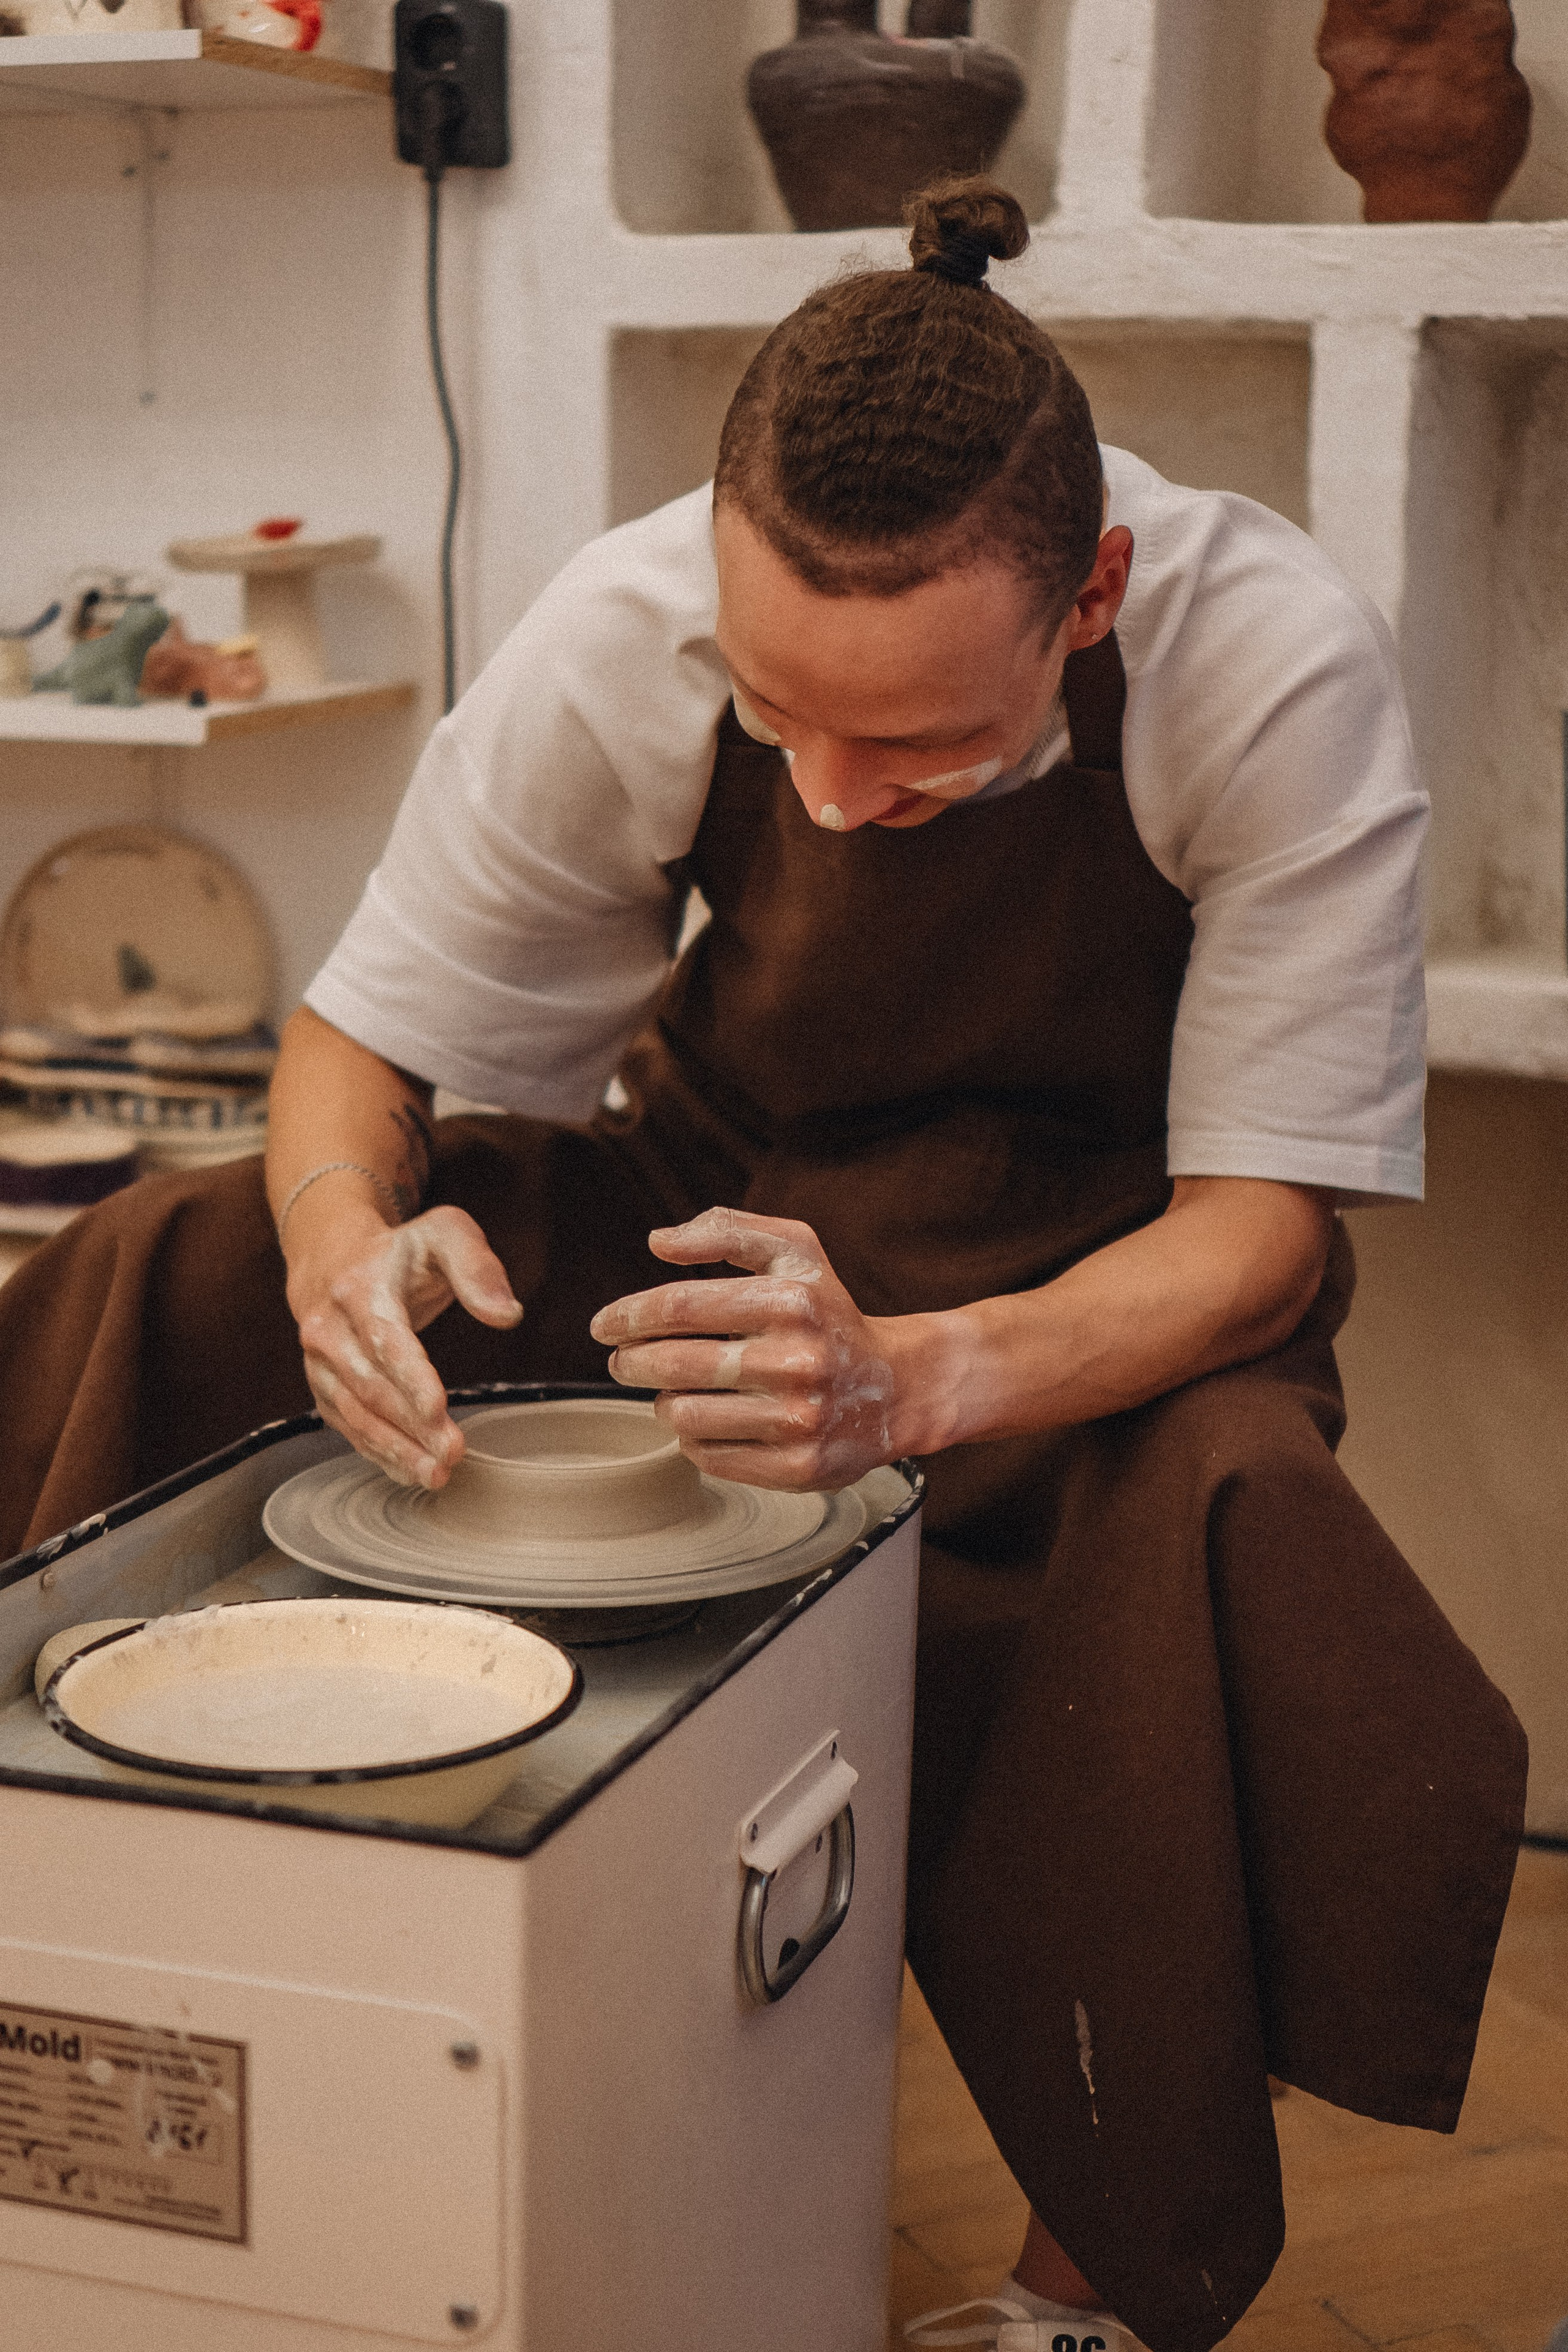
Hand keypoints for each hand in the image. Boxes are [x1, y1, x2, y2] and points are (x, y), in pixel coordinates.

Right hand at [287, 1203, 522, 1487]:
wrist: (333, 1261)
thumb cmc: (402, 1251)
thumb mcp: (445, 1234)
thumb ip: (478, 1267)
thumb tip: (507, 1315)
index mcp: (359, 1287)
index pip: (386, 1339)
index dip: (411, 1378)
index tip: (440, 1410)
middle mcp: (328, 1328)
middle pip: (371, 1386)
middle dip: (412, 1425)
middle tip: (452, 1454)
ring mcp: (319, 1362)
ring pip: (355, 1414)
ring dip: (395, 1449)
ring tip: (437, 1475)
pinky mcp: (322, 1388)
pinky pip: (348, 1427)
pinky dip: (379, 1453)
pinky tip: (410, 1472)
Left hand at [589, 1207, 899, 1491]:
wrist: (897, 1387)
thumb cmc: (829, 1313)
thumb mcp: (795, 1252)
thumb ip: (727, 1231)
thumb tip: (659, 1242)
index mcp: (792, 1300)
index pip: (681, 1306)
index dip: (629, 1315)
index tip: (604, 1325)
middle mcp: (798, 1361)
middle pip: (675, 1365)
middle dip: (632, 1362)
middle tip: (622, 1361)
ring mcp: (799, 1419)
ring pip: (685, 1416)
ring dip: (664, 1402)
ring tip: (674, 1391)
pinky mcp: (798, 1466)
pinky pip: (710, 1456)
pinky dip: (694, 1439)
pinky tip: (709, 1421)